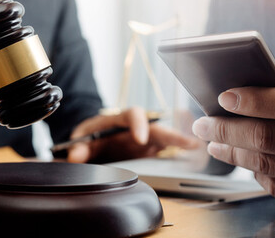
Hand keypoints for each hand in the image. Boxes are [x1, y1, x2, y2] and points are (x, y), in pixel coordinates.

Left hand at [67, 107, 199, 162]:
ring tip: (199, 151)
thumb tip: (76, 155)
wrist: (91, 142)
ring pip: (166, 138)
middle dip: (173, 134)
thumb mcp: (80, 137)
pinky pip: (166, 152)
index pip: (132, 114)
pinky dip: (179, 155)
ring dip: (182, 143)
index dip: (139, 124)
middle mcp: (136, 128)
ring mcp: (145, 140)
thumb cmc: (88, 136)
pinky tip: (193, 161)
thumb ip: (78, 146)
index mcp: (119, 119)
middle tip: (189, 143)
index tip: (141, 139)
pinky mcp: (149, 152)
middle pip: (157, 127)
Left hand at [192, 78, 274, 208]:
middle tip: (204, 124)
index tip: (224, 98)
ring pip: (267, 164)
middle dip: (227, 130)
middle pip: (269, 139)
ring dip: (233, 153)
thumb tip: (241, 93)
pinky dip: (255, 172)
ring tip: (216, 142)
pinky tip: (245, 159)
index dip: (252, 102)